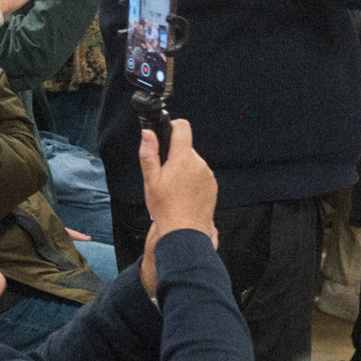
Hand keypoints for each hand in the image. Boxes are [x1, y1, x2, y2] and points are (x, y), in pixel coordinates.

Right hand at [138, 118, 218, 300]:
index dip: (173, 127)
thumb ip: (149, 153)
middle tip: (163, 175)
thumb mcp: (150, 180)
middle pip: (186, 148)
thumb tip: (148, 133)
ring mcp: (208, 176)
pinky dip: (192, 181)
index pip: (183, 128)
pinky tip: (183, 196)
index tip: (165, 137)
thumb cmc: (165, 208)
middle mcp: (199, 163)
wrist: (185, 233)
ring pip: (193, 163)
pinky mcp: (212, 187)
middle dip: (175, 156)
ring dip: (184, 170)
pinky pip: (200, 176)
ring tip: (173, 189)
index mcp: (183, 158)